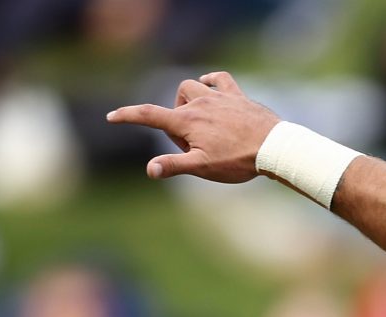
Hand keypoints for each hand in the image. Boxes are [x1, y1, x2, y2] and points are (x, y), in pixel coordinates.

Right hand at [106, 71, 276, 182]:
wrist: (274, 147)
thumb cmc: (238, 160)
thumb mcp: (203, 167)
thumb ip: (174, 166)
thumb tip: (150, 170)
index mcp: (187, 121)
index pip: (149, 115)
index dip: (127, 116)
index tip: (111, 117)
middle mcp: (200, 103)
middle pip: (174, 104)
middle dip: (177, 123)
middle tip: (194, 146)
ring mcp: (219, 96)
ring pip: (192, 87)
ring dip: (190, 102)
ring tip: (203, 126)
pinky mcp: (237, 95)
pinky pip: (218, 78)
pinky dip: (211, 81)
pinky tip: (211, 87)